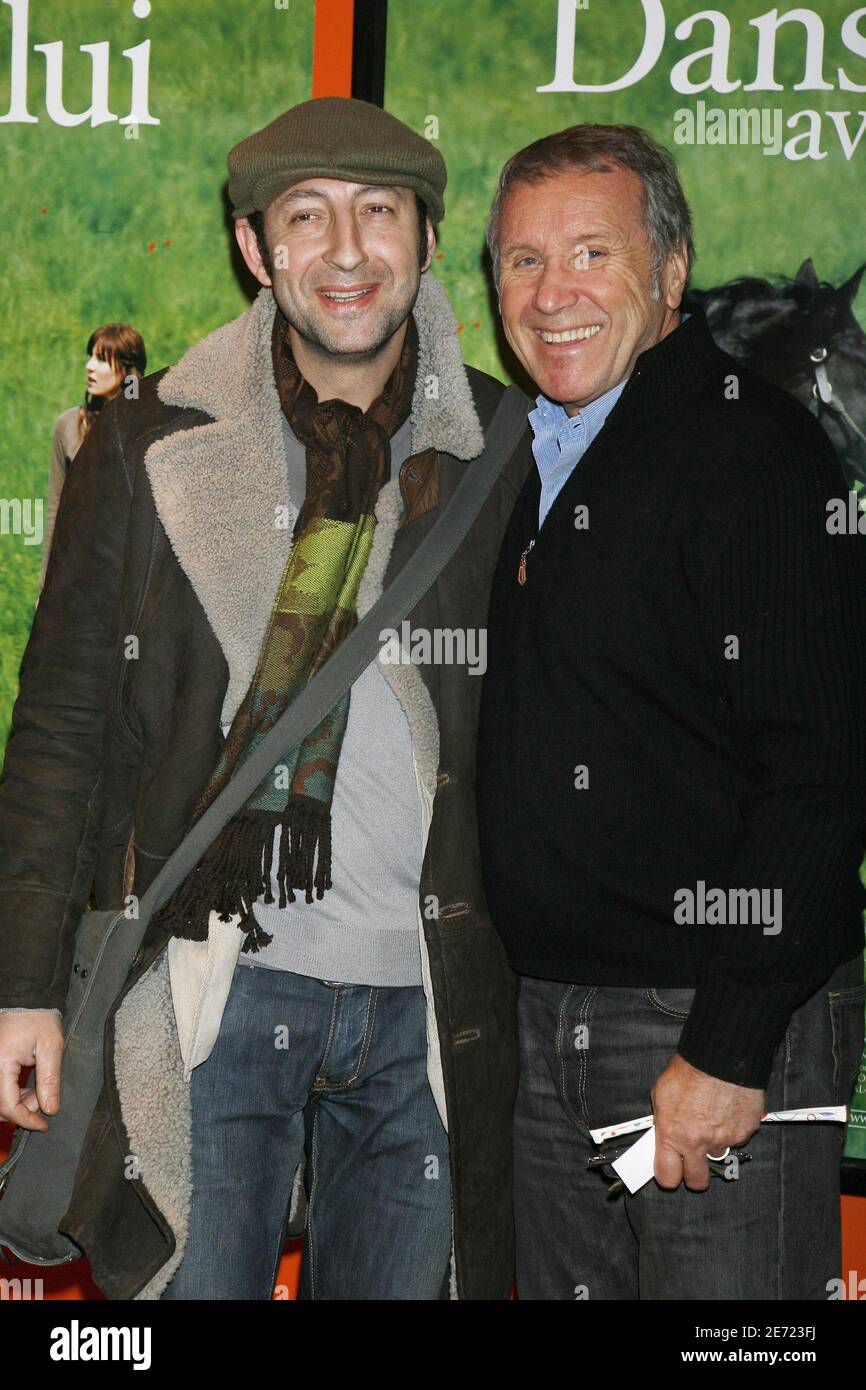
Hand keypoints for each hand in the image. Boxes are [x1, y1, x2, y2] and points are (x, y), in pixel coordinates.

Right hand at [0, 1012, 63, 1130]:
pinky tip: (28, 1089)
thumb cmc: (38, 1018)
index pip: (8, 1105)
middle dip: (22, 1111)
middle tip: (43, 1102)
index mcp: (0, 1062)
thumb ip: (50, 1079)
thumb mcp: (51, 1046)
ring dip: (16, 1104)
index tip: (44, 1125)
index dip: (26, 1120)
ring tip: (38, 1093)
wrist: (25, 1000)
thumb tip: (50, 1109)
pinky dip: (11, 1095)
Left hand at [651, 1052, 763, 1190]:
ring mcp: (724, 1140)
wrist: (720, 1057)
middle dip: (695, 1173)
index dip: (668, 1175)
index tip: (670, 1169)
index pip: (667, 1177)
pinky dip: (732, 1128)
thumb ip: (664, 1122)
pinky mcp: (745, 1132)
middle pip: (697, 1182)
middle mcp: (698, 1143)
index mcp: (673, 1135)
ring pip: (718, 1156)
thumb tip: (664, 1135)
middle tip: (693, 1159)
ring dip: (714, 1145)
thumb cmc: (688, 1071)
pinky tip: (727, 1109)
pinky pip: (737, 1139)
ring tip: (712, 1120)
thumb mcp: (661, 1095)